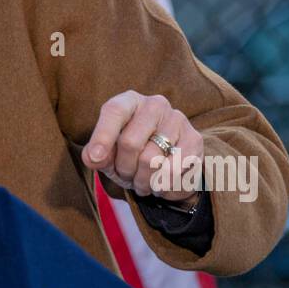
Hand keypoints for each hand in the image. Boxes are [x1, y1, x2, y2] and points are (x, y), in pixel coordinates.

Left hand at [80, 90, 203, 201]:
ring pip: (151, 161)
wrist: (166, 165)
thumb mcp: (108, 155)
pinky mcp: (194, 139)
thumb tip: (93, 157)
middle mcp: (155, 104)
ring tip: (143, 181)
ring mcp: (177, 119)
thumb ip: (96, 154)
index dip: (103, 136)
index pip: (114, 111)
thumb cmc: (129, 155)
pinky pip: (172, 172)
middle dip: (124, 168)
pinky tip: (160, 183)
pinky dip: (162, 186)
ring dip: (143, 181)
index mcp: (129, 101)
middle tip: (127, 175)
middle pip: (130, 142)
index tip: (96, 158)